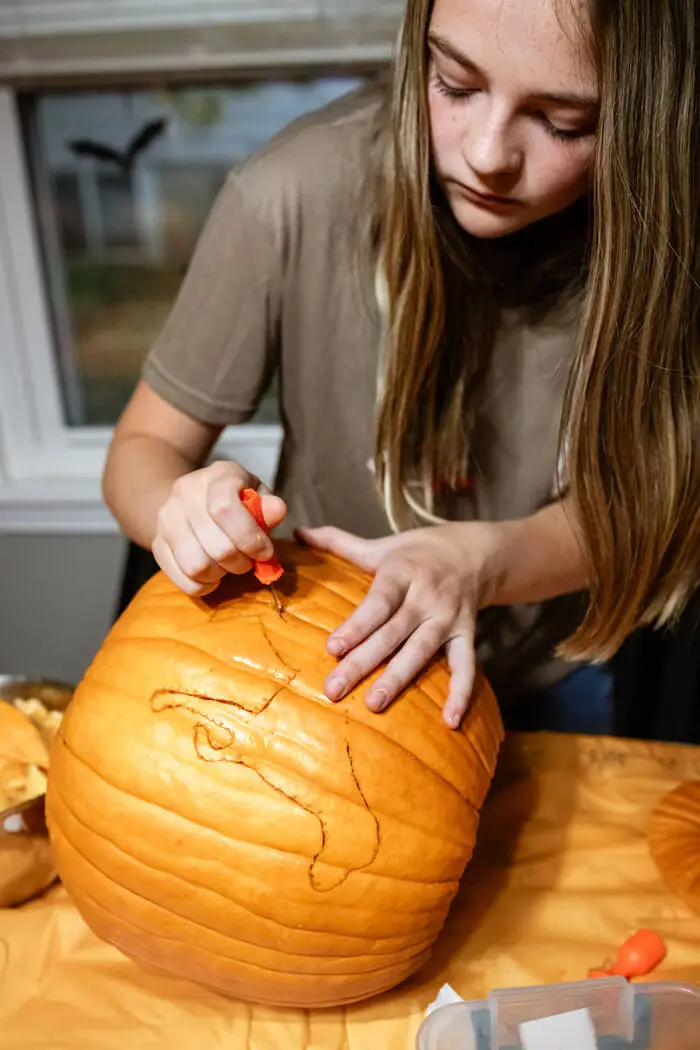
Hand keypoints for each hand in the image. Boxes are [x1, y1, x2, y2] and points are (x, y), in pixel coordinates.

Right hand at [152, 461, 285, 596]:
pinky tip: (213, 577)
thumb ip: (268, 507)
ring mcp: (166, 518)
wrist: (190, 501)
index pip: (224, 508)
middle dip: (240, 562)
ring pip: (196, 565)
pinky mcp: (157, 544)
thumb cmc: (235, 500)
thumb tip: (277, 511)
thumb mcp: (257, 496)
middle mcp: (185, 492)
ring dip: (221, 575)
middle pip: (216, 545)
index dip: (249, 537)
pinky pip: (181, 578)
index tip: (265, 552)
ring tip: (229, 567)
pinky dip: (203, 586)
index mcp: (216, 475)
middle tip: (248, 561)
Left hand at [297, 522, 499, 728]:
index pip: (378, 602)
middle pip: (392, 632)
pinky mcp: (467, 634)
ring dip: (398, 679)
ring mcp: (448, 617)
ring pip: (421, 651)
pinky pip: (466, 665)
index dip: (357, 625)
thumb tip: (298, 532)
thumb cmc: (418, 552)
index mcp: (402, 572)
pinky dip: (461, 693)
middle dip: (364, 661)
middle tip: (335, 689)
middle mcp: (426, 596)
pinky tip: (450, 721)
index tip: (333, 647)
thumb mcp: (382, 545)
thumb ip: (339, 543)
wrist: (475, 552)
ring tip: (374, 704)